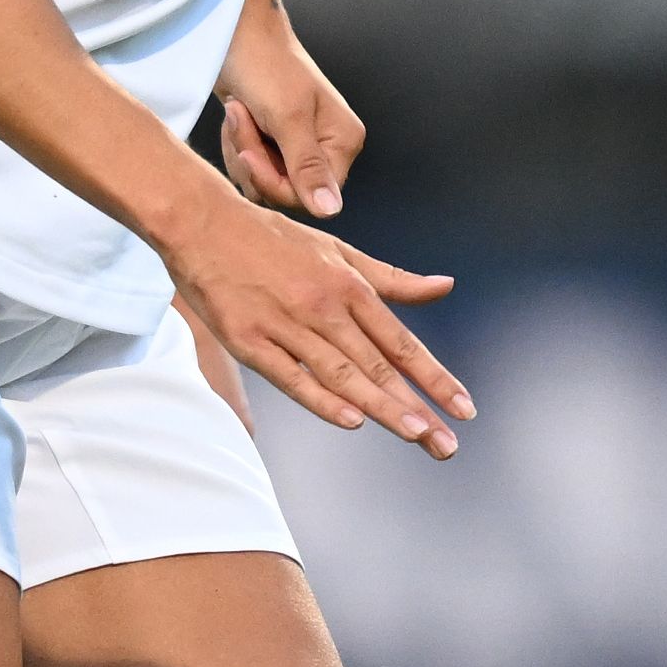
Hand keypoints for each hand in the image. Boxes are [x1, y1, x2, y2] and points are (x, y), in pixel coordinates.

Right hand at [159, 182, 471, 458]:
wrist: (203, 222)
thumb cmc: (274, 238)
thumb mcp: (339, 250)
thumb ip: (392, 278)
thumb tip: (445, 286)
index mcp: (348, 285)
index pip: (401, 342)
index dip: (434, 377)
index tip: (464, 408)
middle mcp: (323, 306)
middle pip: (378, 365)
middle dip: (417, 406)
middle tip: (447, 444)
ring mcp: (285, 325)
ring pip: (342, 374)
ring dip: (381, 408)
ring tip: (415, 434)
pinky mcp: (249, 340)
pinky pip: (290, 376)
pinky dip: (321, 398)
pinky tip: (350, 420)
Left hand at [216, 34, 364, 219]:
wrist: (235, 32)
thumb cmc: (265, 63)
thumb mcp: (288, 117)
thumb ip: (307, 167)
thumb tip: (331, 211)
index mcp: (342, 142)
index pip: (311, 197)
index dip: (273, 181)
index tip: (248, 150)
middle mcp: (326, 148)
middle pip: (285, 191)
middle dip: (254, 160)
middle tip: (242, 118)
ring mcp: (297, 146)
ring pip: (263, 181)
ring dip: (241, 149)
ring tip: (238, 111)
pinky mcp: (272, 142)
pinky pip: (252, 168)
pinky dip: (235, 144)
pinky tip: (235, 114)